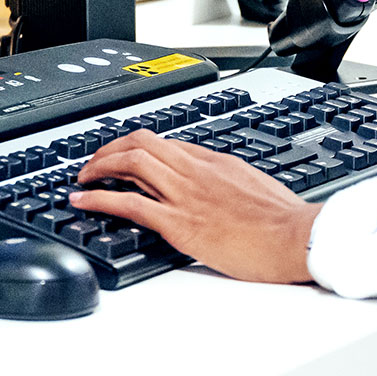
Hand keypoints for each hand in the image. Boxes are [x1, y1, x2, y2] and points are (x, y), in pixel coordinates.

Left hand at [71, 131, 321, 283]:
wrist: (295, 235)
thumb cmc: (283, 218)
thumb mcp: (253, 184)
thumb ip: (227, 179)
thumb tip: (214, 183)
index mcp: (215, 159)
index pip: (165, 142)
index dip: (136, 147)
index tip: (122, 155)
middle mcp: (196, 170)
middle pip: (142, 143)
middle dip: (110, 149)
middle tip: (92, 163)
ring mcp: (186, 194)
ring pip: (132, 162)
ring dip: (99, 167)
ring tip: (82, 178)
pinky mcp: (180, 223)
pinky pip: (131, 203)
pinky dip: (101, 198)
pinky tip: (84, 201)